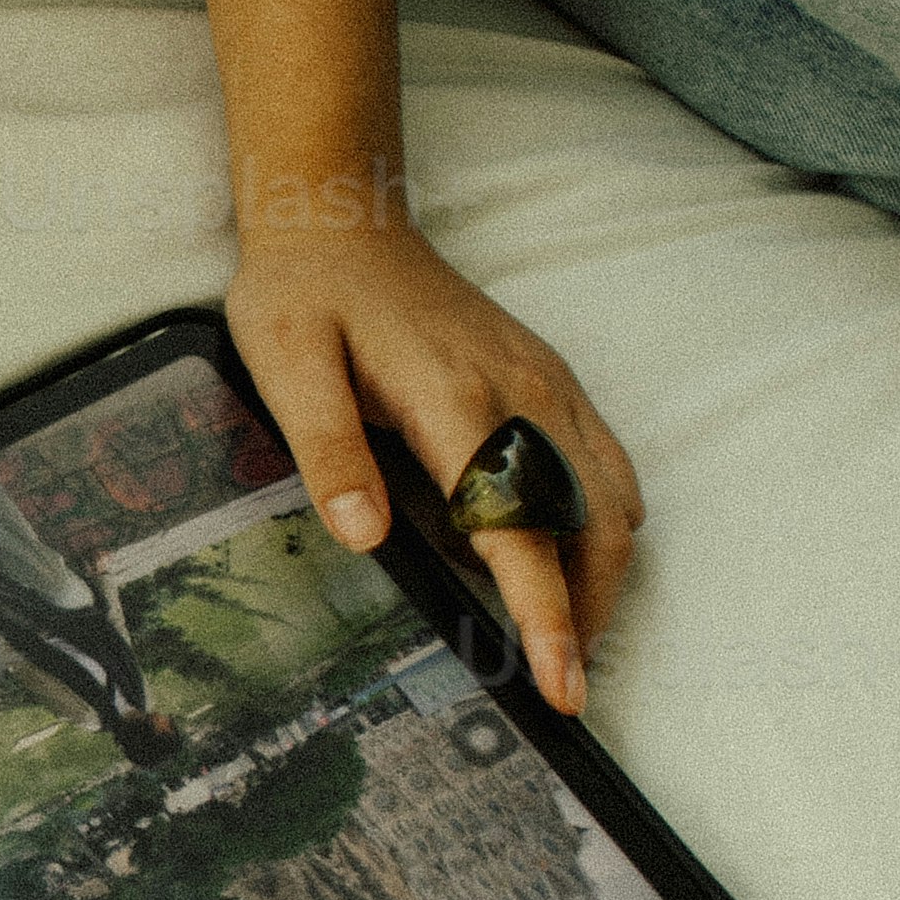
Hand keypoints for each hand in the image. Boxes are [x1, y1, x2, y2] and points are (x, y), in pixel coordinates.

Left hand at [220, 217, 640, 713]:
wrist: (341, 217)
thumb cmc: (306, 294)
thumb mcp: (286, 366)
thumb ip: (328, 451)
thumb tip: (366, 536)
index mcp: (455, 400)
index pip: (519, 529)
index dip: (545, 614)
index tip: (562, 682)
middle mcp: (520, 391)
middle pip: (591, 523)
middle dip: (589, 610)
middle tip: (561, 677)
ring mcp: (545, 381)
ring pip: (612, 495)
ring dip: (604, 570)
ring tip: (569, 632)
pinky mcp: (547, 375)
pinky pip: (604, 459)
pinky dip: (603, 519)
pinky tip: (568, 552)